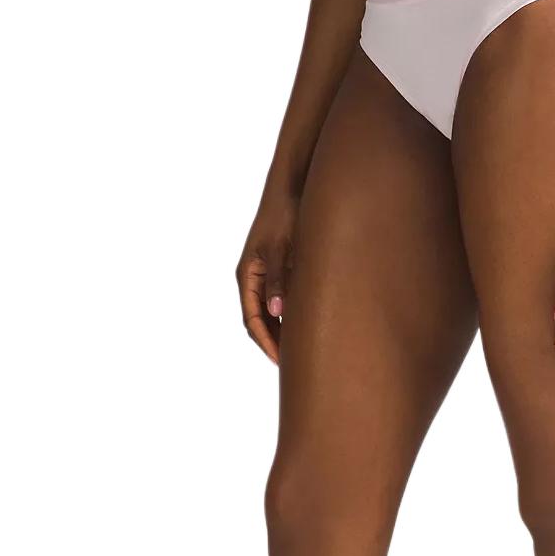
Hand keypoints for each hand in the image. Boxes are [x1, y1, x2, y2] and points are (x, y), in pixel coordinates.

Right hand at [236, 188, 298, 363]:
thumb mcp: (283, 249)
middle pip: (259, 322)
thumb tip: (277, 312)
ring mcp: (264, 276)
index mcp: (247, 276)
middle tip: (295, 365)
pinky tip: (307, 327)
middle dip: (274, 344)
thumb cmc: (286, 216)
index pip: (253, 320)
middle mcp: (252, 279)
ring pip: (269, 314)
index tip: (282, 362)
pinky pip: (279, 302)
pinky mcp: (277, 271)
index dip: (266, 343)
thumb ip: (280, 280)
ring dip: (281, 333)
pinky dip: (289, 318)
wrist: (291, 190)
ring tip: (302, 352)